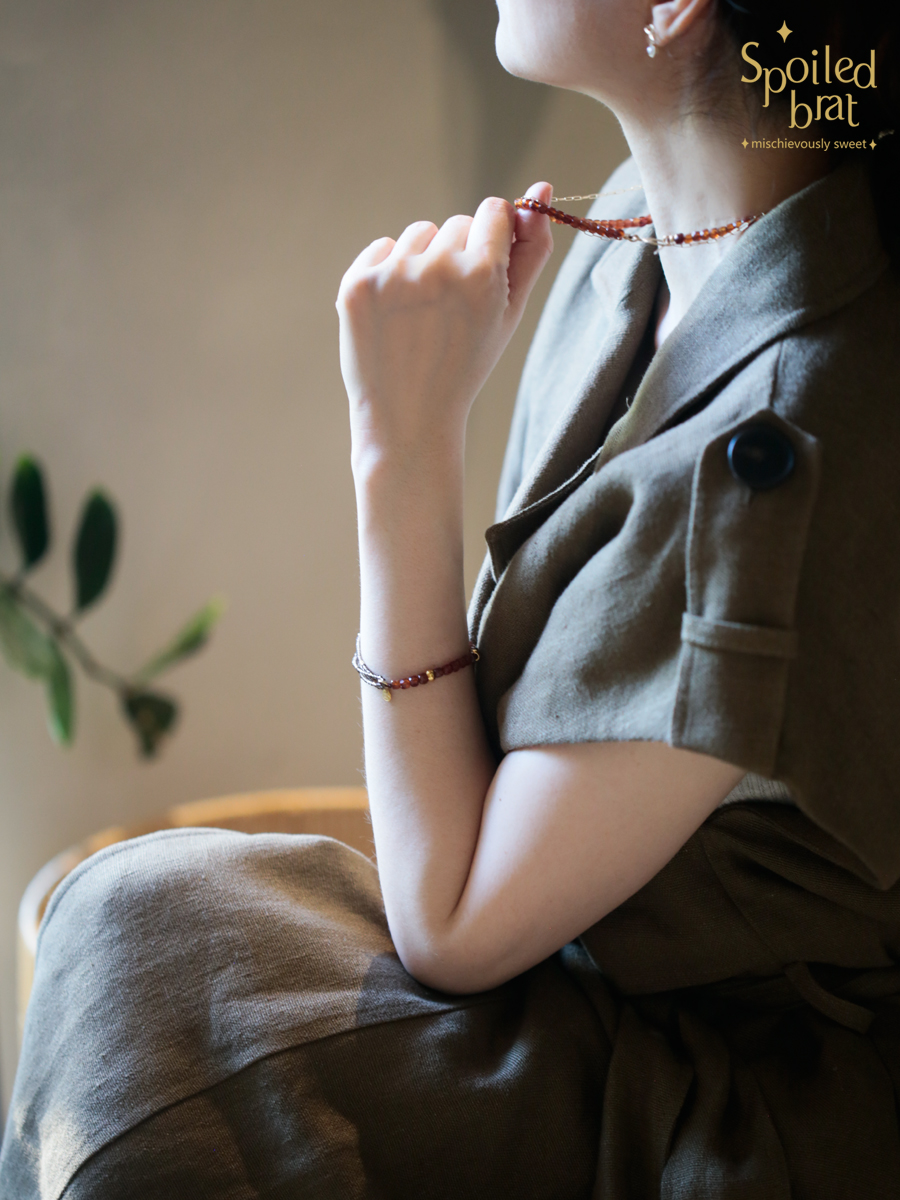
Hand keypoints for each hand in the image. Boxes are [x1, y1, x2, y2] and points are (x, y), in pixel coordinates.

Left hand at [336, 183, 552, 468]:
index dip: (493, 238)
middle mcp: (436, 267)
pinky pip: (383, 247)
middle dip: (460, 255)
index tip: (486, 267)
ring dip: (424, 261)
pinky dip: (389, 272)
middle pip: (457, 223)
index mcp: (482, 275)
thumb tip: (541, 188)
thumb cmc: (466, 365)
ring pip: (420, 233)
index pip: (494, 211)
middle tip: (452, 311)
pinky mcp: (357, 283)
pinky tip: (395, 313)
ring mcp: (392, 275)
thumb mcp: (508, 315)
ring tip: (423, 313)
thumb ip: (531, 252)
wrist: (409, 417)